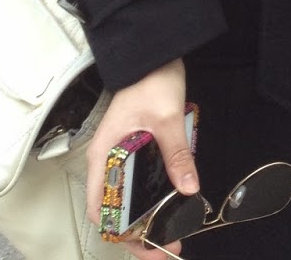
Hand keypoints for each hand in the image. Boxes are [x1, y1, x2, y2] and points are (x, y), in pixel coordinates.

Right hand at [85, 59, 196, 255]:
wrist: (154, 50)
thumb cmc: (150, 80)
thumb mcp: (167, 119)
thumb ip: (176, 154)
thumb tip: (188, 188)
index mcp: (103, 156)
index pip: (101, 210)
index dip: (121, 235)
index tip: (149, 246)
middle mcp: (106, 160)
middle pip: (115, 210)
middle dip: (138, 233)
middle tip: (168, 245)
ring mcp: (119, 154)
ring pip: (127, 197)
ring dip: (146, 216)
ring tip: (172, 229)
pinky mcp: (134, 147)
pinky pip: (138, 180)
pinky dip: (151, 196)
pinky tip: (170, 202)